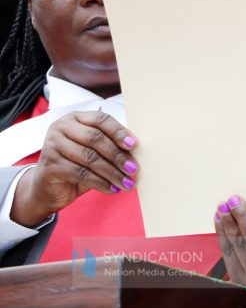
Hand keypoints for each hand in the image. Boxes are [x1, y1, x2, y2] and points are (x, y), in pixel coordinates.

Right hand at [11, 111, 138, 226]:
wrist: (48, 186)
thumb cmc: (76, 164)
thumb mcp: (93, 150)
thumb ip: (110, 144)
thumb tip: (136, 149)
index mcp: (75, 118)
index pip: (101, 120)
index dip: (119, 132)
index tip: (134, 145)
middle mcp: (61, 128)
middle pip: (96, 139)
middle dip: (118, 156)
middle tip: (133, 169)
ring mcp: (53, 145)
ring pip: (90, 158)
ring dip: (112, 172)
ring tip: (127, 183)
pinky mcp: (50, 165)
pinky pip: (81, 174)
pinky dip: (101, 183)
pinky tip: (112, 189)